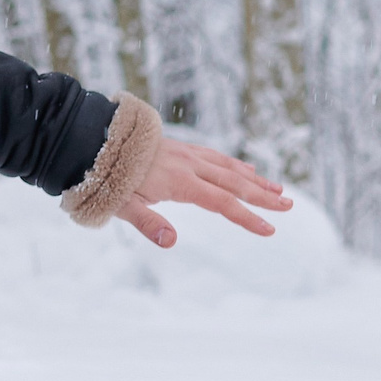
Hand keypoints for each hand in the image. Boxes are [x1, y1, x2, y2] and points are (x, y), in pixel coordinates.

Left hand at [117, 139, 290, 248]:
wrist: (92, 138)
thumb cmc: (104, 175)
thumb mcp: (120, 204)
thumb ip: (147, 223)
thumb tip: (171, 242)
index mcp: (178, 182)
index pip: (222, 203)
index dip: (247, 217)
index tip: (271, 229)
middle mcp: (187, 165)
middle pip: (233, 183)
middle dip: (263, 196)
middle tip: (289, 205)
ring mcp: (184, 154)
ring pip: (227, 167)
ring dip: (254, 179)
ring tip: (278, 188)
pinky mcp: (179, 147)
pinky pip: (214, 156)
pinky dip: (234, 164)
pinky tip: (245, 169)